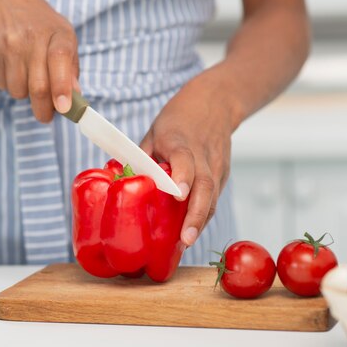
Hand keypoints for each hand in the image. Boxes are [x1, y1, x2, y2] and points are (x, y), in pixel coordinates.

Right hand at [0, 0, 78, 121]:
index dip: (62, 87)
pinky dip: (8, 83)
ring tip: (26, 75)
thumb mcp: (62, 36)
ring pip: (18, 91)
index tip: (63, 108)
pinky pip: (1, 83)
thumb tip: (74, 99)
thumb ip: (70, 68)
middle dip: (44, 110)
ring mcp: (9, 43)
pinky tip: (11, 66)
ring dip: (24, 93)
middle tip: (46, 116)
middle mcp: (33, 36)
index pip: (60, 60)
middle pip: (38, 86)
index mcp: (58, 33)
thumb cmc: (39, 24)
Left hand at [140, 65, 240, 246]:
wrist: (215, 103)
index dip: (183, 177)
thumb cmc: (179, 118)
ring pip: (212, 197)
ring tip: (186, 243)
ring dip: (200, 221)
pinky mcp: (223, 174)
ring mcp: (217, 165)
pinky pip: (214, 198)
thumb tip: (123, 184)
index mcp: (181, 140)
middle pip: (205, 185)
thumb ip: (143, 158)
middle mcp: (203, 154)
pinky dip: (203, 215)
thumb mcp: (154, 131)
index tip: (179, 195)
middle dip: (196, 214)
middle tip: (185, 239)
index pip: (185, 159)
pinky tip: (191, 231)